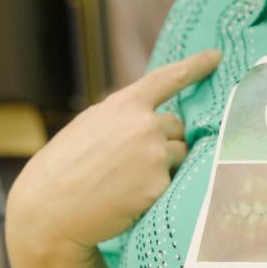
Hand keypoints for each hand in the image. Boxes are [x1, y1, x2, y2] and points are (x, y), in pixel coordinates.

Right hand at [7, 51, 221, 253]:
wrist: (50, 210)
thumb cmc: (64, 168)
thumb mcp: (90, 126)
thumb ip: (124, 117)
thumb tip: (156, 121)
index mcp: (124, 105)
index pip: (167, 79)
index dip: (195, 66)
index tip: (216, 56)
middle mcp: (144, 125)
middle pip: (176, 126)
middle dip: (162, 140)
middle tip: (129, 160)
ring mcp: (155, 156)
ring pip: (178, 155)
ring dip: (162, 165)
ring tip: (124, 180)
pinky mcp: (159, 186)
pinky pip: (171, 183)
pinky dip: (156, 189)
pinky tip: (127, 197)